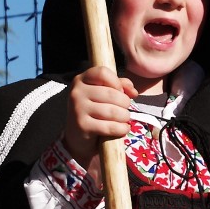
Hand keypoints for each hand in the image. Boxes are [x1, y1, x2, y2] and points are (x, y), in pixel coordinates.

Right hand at [62, 66, 136, 180]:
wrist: (78, 136)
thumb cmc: (94, 111)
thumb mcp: (103, 94)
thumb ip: (119, 85)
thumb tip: (133, 91)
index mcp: (80, 80)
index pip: (103, 72)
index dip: (117, 82)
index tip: (119, 91)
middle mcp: (76, 92)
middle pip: (112, 93)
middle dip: (125, 103)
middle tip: (124, 110)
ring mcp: (77, 109)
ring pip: (113, 111)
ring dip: (124, 117)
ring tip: (123, 119)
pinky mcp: (82, 125)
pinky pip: (110, 126)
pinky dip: (121, 129)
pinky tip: (121, 129)